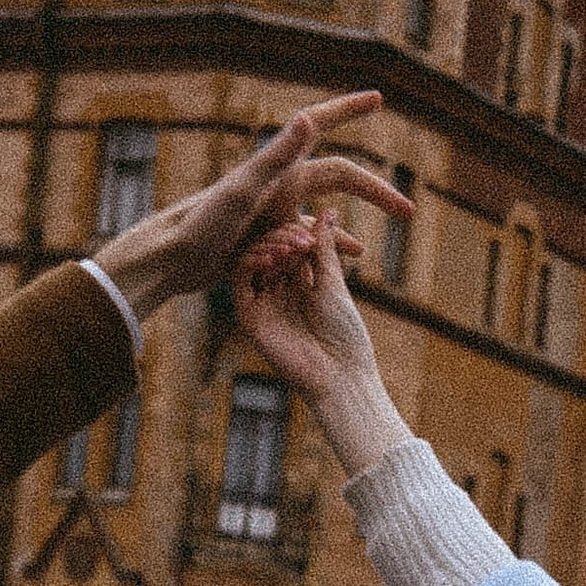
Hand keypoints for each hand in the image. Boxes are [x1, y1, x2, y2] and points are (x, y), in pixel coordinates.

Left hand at [96, 95, 411, 325]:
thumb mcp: (245, 187)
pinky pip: (310, 239)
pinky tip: (352, 258)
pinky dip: (332, 246)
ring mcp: (274, 210)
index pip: (321, 126)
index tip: (378, 97)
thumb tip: (309, 117)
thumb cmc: (203, 222)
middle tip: (408, 212)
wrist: (172, 257)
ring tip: (387, 234)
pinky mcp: (266, 236)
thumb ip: (279, 153)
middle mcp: (279, 183)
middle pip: (340, 179)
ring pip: (328, 212)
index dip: (349, 109)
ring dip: (358, 220)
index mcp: (279, 167)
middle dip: (375, 192)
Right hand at [233, 210, 407, 476]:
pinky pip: (240, 281)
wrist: (340, 375)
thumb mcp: (333, 283)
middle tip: (300, 237)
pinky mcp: (250, 317)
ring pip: (254, 261)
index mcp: (302, 283)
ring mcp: (263, 303)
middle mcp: (279, 291)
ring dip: (269, 247)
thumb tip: (329, 210)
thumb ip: (325, 248)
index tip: (309, 222)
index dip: (297, 230)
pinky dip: (251, 263)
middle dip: (284, 237)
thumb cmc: (345, 334)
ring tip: (289, 247)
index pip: (291, 245)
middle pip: (271, 249)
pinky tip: (269, 256)